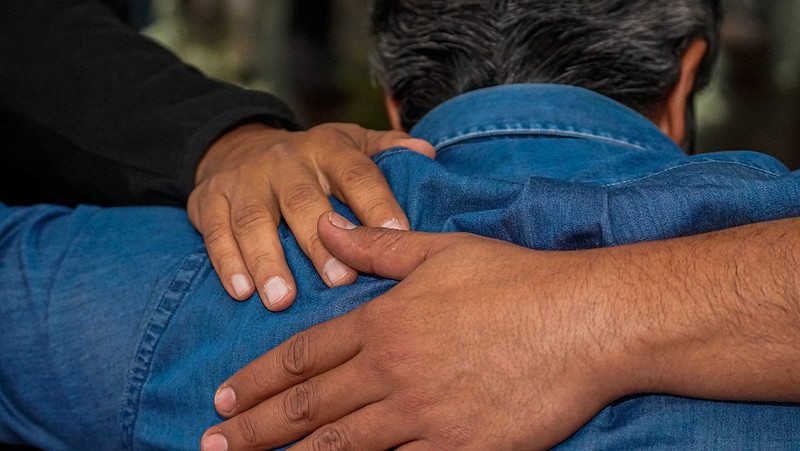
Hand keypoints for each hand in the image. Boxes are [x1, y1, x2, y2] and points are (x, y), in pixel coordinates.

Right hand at [187, 123, 434, 310]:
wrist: (238, 145)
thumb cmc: (312, 161)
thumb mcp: (351, 144)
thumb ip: (388, 150)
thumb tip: (428, 155)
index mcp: (328, 148)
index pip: (356, 173)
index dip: (376, 202)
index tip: (397, 234)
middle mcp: (285, 160)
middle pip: (302, 200)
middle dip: (320, 242)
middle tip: (340, 281)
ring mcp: (244, 179)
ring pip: (254, 218)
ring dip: (267, 259)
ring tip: (283, 299)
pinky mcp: (208, 198)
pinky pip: (215, 230)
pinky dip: (226, 261)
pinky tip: (241, 292)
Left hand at [200, 213, 634, 449]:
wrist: (583, 321)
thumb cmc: (513, 280)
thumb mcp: (439, 251)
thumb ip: (376, 249)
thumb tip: (329, 230)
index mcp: (384, 323)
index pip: (304, 356)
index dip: (259, 380)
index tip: (224, 398)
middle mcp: (392, 372)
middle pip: (308, 408)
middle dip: (254, 429)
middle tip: (213, 443)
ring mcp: (422, 416)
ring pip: (340, 447)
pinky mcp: (459, 448)